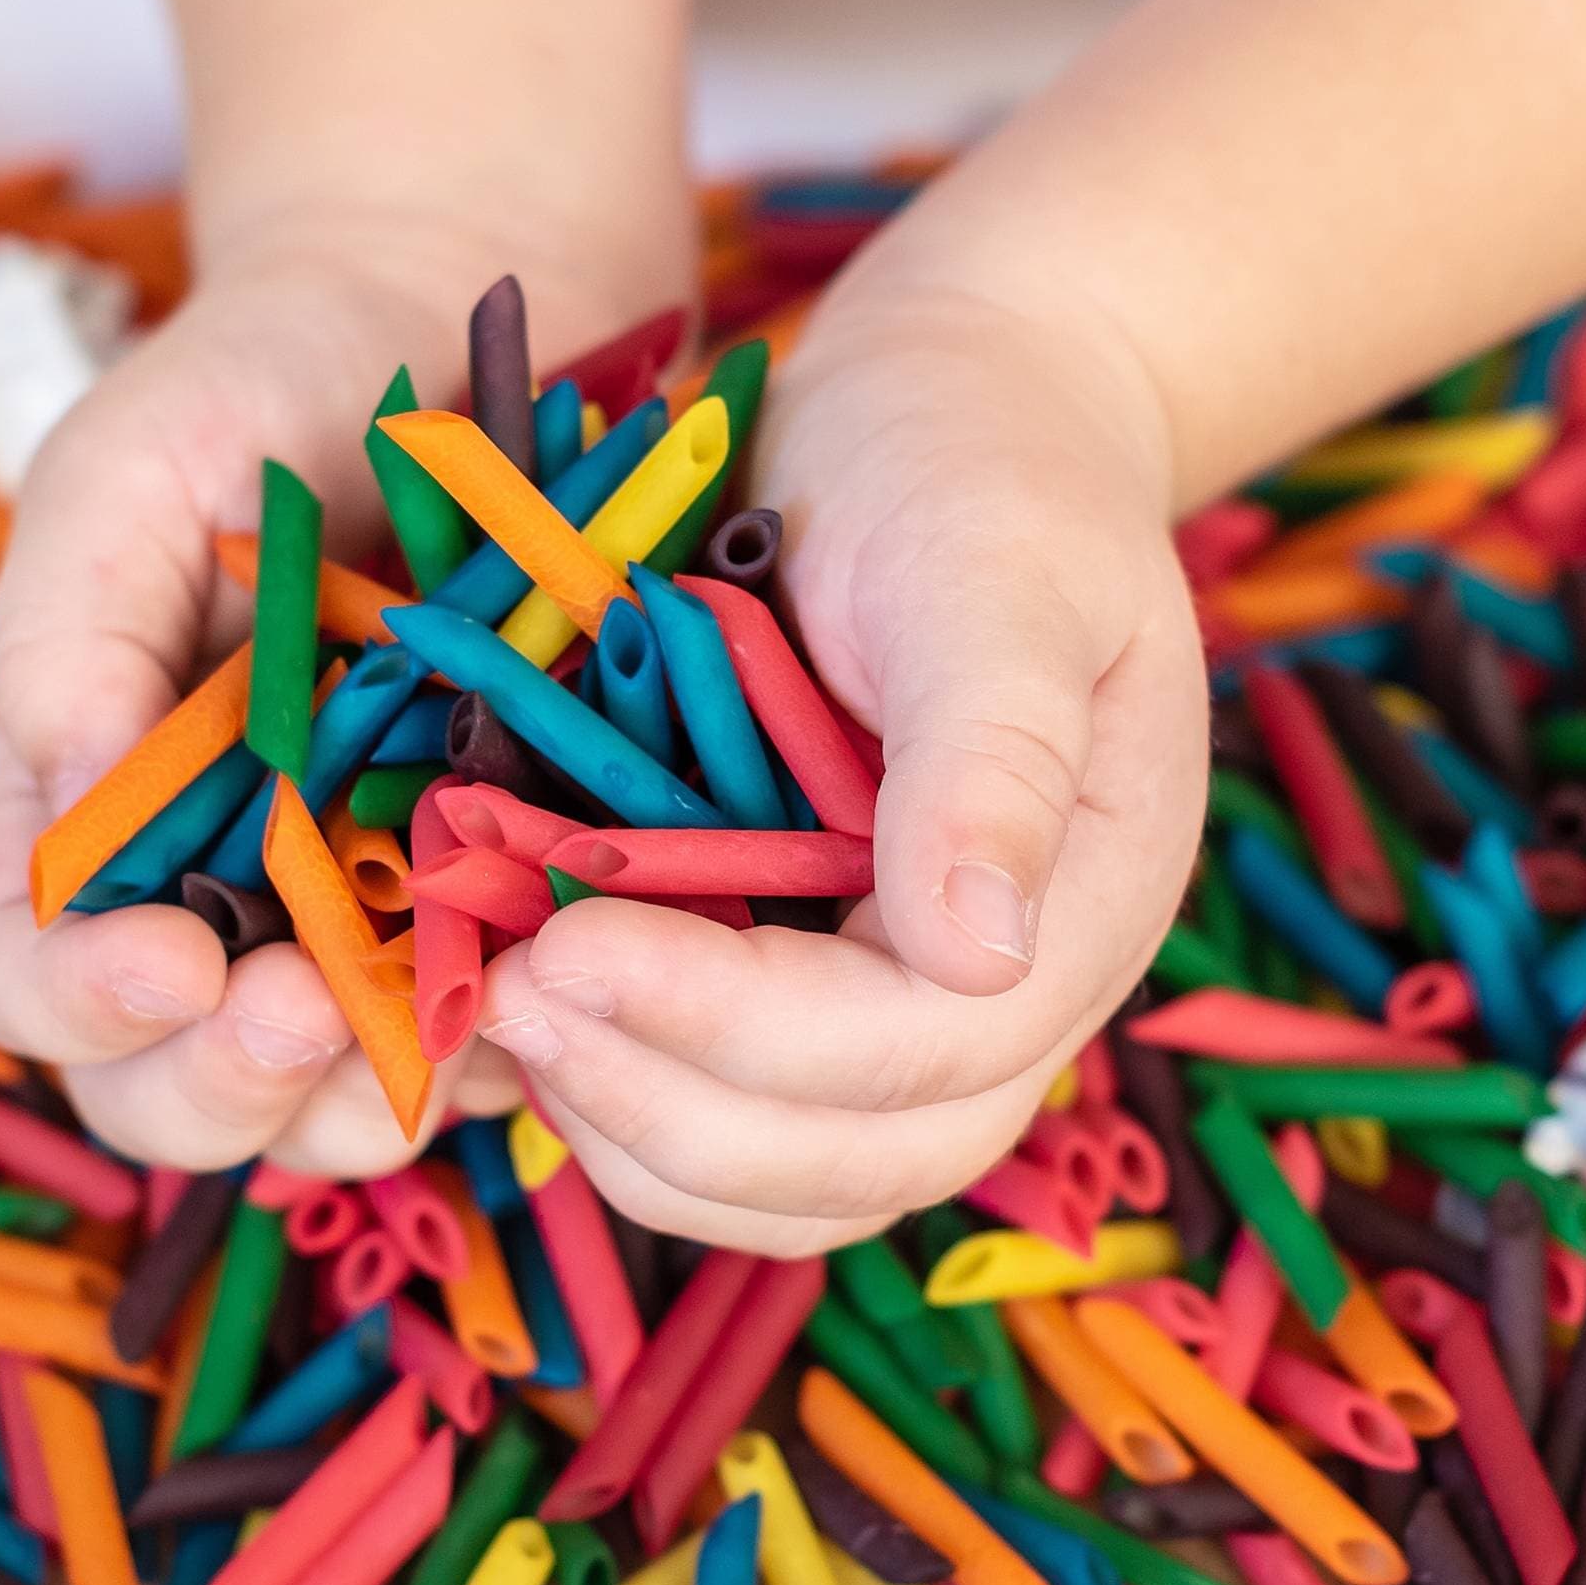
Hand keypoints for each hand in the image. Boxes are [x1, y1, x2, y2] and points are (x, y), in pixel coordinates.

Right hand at [0, 218, 616, 1175]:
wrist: (460, 340)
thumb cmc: (262, 392)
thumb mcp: (134, 466)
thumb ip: (74, 624)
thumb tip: (65, 793)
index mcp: (78, 812)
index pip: (23, 971)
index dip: (81, 999)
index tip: (171, 957)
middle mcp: (199, 902)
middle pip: (158, 1088)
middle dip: (222, 1082)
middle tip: (306, 1012)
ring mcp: (346, 929)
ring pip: (319, 1105)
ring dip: (366, 1094)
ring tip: (442, 1013)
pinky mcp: (479, 921)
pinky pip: (481, 1044)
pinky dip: (505, 1045)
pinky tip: (551, 981)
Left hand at [478, 275, 1210, 1253]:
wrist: (953, 406)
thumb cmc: (983, 460)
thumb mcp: (996, 572)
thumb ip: (994, 755)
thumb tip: (981, 954)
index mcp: (1082, 902)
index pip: (917, 1046)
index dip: (737, 1028)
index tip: (570, 950)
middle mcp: (1009, 987)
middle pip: (857, 1157)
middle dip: (671, 1108)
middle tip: (510, 999)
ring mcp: (912, 1002)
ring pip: (787, 1178)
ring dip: (634, 1133)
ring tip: (503, 1017)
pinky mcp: (817, 985)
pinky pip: (731, 1123)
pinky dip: (622, 1106)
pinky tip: (524, 1020)